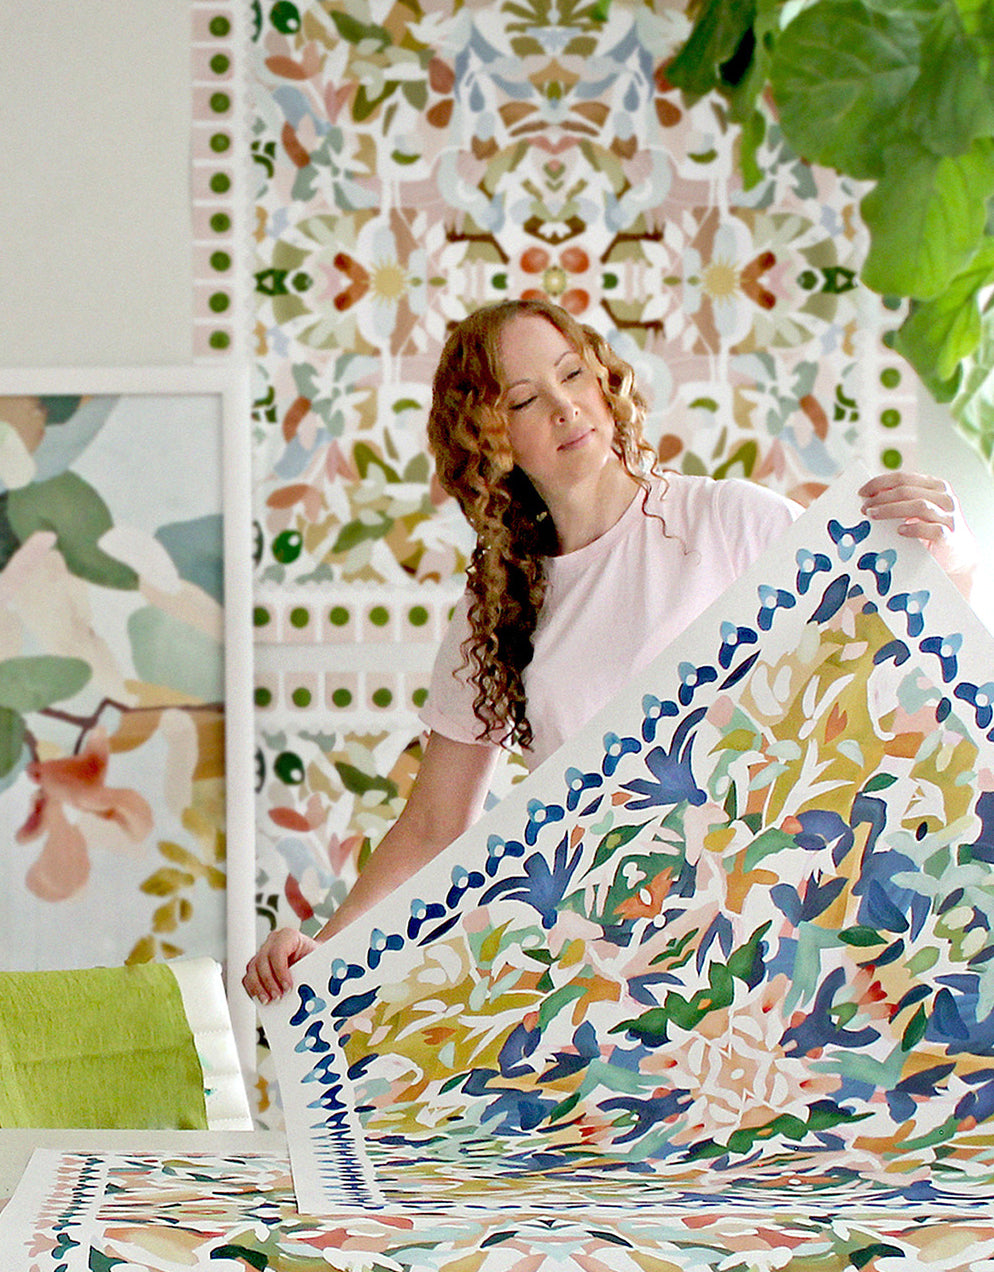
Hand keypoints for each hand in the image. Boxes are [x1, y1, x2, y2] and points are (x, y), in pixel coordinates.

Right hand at [242, 927, 317, 1003]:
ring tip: (269, 1001)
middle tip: (278, 997)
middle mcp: (272, 941)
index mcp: (288, 935)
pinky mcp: (257, 965)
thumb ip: (312, 969)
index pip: (277, 952)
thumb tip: (308, 986)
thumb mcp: (318, 959)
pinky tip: (262, 999)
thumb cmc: (315, 957)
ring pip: (252, 970)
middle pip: (262, 962)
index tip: (288, 987)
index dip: (280, 971)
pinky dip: (253, 990)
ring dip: (258, 988)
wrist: (313, 956)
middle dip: (269, 982)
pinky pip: (248, 978)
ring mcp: (263, 952)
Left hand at [859, 471, 978, 600]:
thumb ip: (901, 501)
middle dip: (881, 497)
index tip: (862, 492)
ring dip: (891, 509)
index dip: (880, 483)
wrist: (959, 556)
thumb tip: (870, 496)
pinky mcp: (949, 535)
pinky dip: (913, 528)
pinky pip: (930, 529)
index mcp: (935, 486)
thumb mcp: (917, 511)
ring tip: (873, 515)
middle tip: (864, 507)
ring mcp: (948, 516)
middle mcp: (944, 498)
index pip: (903, 477)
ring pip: (918, 506)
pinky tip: (900, 531)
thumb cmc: (933, 530)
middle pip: (907, 491)